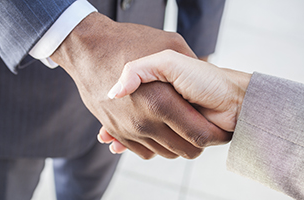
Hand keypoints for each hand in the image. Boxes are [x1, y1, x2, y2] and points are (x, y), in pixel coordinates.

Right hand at [51, 13, 228, 158]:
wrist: (87, 49)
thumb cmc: (131, 43)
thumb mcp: (170, 46)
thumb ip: (191, 65)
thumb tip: (202, 94)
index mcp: (162, 102)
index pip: (200, 135)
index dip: (214, 131)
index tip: (216, 122)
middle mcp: (144, 121)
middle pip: (184, 149)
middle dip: (197, 140)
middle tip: (200, 124)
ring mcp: (128, 128)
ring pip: (164, 152)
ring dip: (176, 145)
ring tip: (180, 127)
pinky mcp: (117, 130)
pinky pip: (142, 151)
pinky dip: (153, 147)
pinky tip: (157, 134)